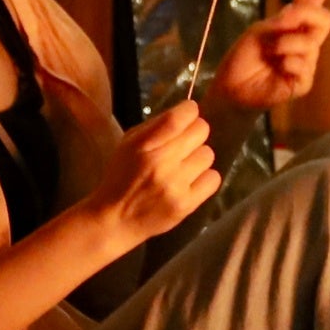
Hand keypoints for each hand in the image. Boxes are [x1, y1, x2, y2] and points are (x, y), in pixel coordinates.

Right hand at [87, 102, 219, 247]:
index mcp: (143, 145)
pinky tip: (190, 182)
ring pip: (208, 154)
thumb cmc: (122, 176)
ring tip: (182, 167)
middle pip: (201, 130)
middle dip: (194, 133)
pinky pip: (213, 179)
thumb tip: (189, 110)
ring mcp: (175, 185)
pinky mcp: (186, 205)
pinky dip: (204, 178)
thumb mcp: (129, 144)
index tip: (188, 114)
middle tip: (183, 145)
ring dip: (197, 158)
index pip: (179, 117)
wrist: (116, 219)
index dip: (190, 110)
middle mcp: (161, 163)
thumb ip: (157, 126)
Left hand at [212, 0, 329, 115]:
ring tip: (271, 54)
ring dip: (286, 44)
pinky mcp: (303, 82)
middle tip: (283, 21)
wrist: (231, 86)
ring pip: (311, 43)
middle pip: (324, 18)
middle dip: (306, 15)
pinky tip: (278, 69)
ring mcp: (307, 62)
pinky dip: (288, 63)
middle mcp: (305, 41)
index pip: (313, 1)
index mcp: (293, 24)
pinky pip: (304, 66)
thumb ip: (285, 18)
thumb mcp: (261, 29)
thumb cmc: (244, 57)